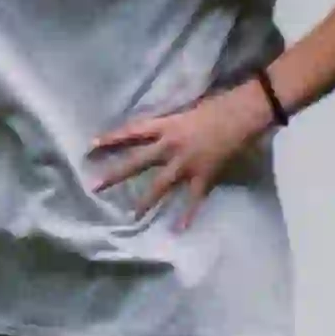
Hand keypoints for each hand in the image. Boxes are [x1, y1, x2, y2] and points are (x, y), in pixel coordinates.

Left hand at [89, 77, 273, 221]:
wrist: (244, 112)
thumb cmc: (219, 106)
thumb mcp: (187, 111)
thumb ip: (171, 124)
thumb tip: (159, 132)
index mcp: (166, 127)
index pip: (132, 132)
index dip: (112, 138)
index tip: (91, 145)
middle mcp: (170, 147)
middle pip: (137, 162)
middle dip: (115, 175)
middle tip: (95, 187)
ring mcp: (186, 163)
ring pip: (160, 185)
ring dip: (146, 201)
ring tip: (133, 216)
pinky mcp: (204, 175)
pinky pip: (194, 198)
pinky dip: (188, 214)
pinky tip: (178, 229)